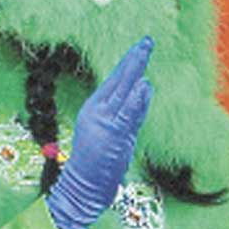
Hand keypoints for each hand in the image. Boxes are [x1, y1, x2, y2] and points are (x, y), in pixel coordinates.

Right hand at [48, 38, 153, 228]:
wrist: (82, 187)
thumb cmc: (97, 163)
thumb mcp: (112, 132)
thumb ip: (128, 113)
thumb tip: (144, 91)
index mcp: (93, 109)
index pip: (113, 81)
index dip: (127, 64)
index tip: (138, 48)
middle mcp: (96, 111)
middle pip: (118, 80)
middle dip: (133, 60)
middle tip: (146, 42)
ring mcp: (104, 123)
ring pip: (123, 92)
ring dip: (135, 71)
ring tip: (145, 52)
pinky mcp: (112, 135)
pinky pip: (127, 114)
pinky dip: (136, 99)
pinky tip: (144, 85)